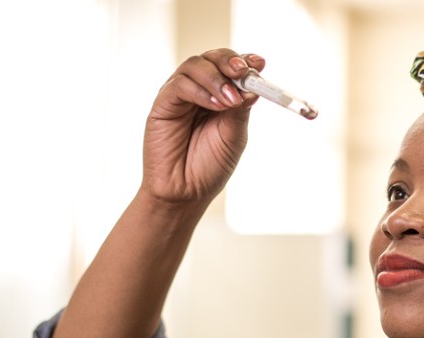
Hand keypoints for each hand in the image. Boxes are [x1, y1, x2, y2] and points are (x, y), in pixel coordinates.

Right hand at [141, 49, 265, 207]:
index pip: (231, 68)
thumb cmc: (210, 167)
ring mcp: (180, 96)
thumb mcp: (234, 136)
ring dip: (217, 78)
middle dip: (230, 61)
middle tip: (244, 71)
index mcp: (219, 97)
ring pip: (195, 66)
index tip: (260, 64)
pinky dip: (200, 90)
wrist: (186, 193)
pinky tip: (216, 105)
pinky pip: (180, 85)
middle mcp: (199, 91)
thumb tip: (252, 86)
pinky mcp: (163, 104)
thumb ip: (240, 110)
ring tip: (231, 99)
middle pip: (212, 59)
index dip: (245, 61)